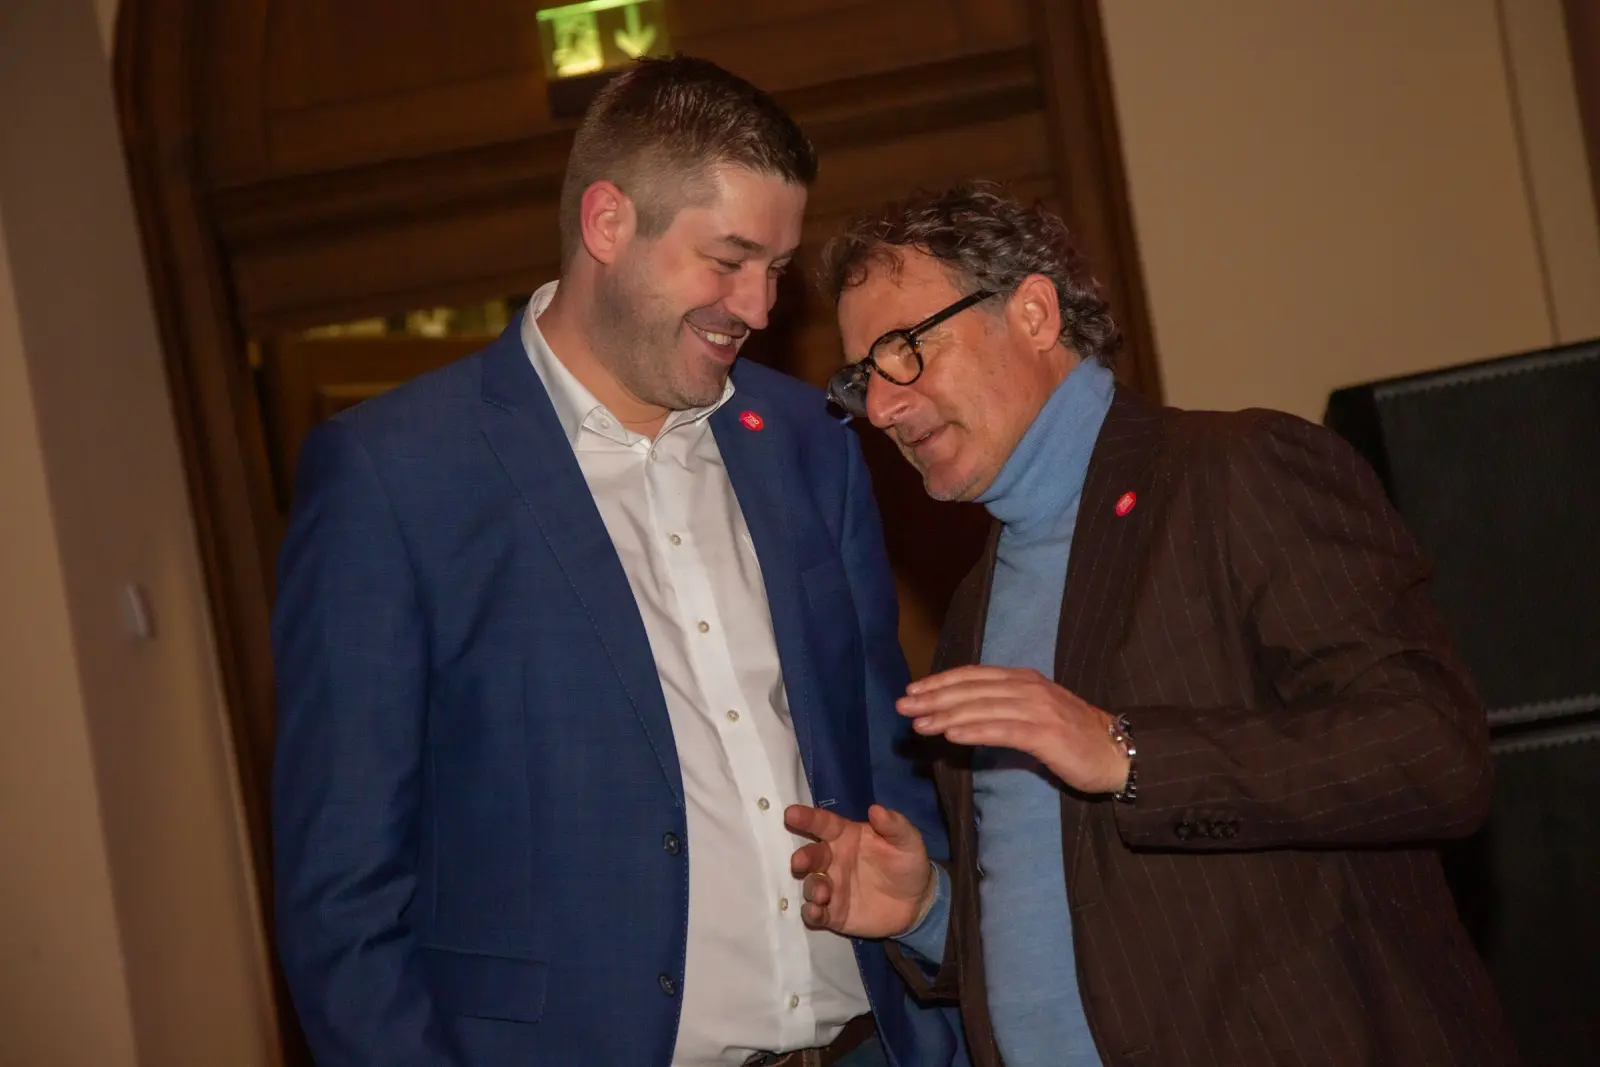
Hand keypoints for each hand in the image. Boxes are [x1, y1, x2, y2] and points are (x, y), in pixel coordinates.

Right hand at [785, 803, 934, 938]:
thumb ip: (894, 825)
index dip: (807, 817)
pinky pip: (816, 913)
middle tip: (798, 862)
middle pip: (811, 855)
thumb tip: (876, 809)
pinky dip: (812, 913)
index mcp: (846, 836)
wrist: (917, 903)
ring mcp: (831, 887)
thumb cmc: (907, 863)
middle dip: (802, 858)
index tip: (790, 813)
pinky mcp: (833, 913)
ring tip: (823, 893)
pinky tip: (816, 912)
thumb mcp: (908, 841)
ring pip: (811, 884)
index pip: (823, 824)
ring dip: (812, 887)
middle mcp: (833, 860)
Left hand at [899, 665, 1129, 794]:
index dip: (941, 681)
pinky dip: (974, 730)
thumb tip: (963, 711)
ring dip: (946, 715)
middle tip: (903, 705)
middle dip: (934, 696)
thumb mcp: (1036, 712)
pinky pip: (1002, 730)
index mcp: (1024, 679)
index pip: (973, 675)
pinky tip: (952, 736)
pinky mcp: (1045, 734)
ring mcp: (1038, 709)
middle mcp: (1028, 688)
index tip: (913, 689)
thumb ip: (1004, 707)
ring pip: (982, 708)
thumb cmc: (1074, 736)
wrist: (1118, 752)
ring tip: (918, 723)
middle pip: (972, 689)